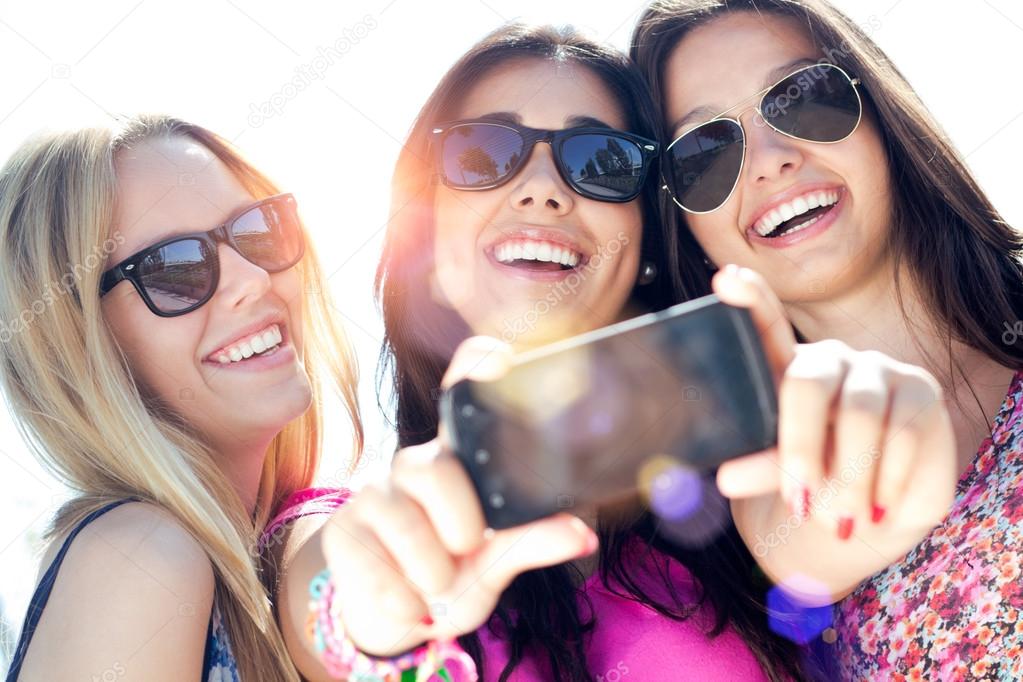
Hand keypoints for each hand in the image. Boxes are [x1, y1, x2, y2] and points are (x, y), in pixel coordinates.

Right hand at [320, 337, 597, 655]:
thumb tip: (582, 533)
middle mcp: (415, 465)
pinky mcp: (343, 530)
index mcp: (459, 460)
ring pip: (405, 524)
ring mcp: (373, 494)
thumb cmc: (453, 576)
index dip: (476, 367)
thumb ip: (531, 542)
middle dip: (459, 527)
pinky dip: (402, 599)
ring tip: (438, 586)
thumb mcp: (497, 563)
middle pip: (435, 468)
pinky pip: (373, 565)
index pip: (461, 394)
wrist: (394, 619)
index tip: (499, 356)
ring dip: (432, 574)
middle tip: (466, 551)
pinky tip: (409, 603)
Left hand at [711, 265, 956, 596]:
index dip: (751, 300)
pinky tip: (877, 507)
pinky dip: (885, 478)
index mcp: (787, 372)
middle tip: (799, 498)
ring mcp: (878, 370)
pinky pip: (901, 432)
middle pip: (808, 381)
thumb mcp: (786, 475)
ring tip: (842, 519)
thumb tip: (726, 478)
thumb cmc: (819, 480)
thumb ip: (762, 468)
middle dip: (801, 446)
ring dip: (849, 477)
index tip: (726, 280)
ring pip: (859, 415)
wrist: (877, 510)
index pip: (766, 326)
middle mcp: (831, 360)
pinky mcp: (920, 390)